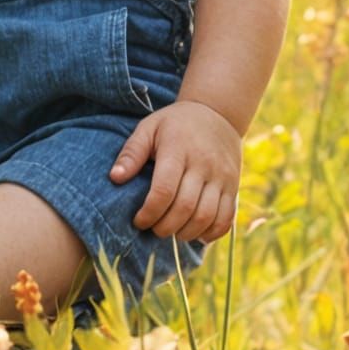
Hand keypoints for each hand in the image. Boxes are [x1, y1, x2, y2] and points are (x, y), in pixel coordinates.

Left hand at [109, 99, 241, 241]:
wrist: (217, 114)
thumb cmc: (174, 124)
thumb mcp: (149, 128)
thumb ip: (132, 152)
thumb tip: (115, 178)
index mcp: (178, 149)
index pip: (164, 190)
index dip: (150, 212)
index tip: (138, 221)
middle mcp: (203, 165)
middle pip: (186, 207)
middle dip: (166, 227)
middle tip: (153, 230)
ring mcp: (222, 177)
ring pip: (207, 216)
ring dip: (187, 233)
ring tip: (171, 233)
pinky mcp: (233, 186)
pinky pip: (227, 218)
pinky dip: (212, 233)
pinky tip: (196, 235)